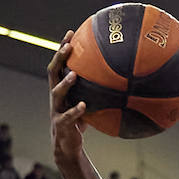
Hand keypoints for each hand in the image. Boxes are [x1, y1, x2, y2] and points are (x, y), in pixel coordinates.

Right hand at [48, 31, 86, 167]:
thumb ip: (99, 90)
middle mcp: (56, 96)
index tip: (71, 32)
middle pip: (53, 72)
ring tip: (74, 75)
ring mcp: (57, 109)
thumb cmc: (80, 121)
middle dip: (59, 58)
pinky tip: (84, 105)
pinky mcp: (61, 124)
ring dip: (65, 83)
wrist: (67, 145)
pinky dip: (76, 111)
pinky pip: (68, 116)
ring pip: (56, 93)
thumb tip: (125, 78)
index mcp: (61, 89)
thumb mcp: (90, 102)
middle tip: (68, 47)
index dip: (62, 48)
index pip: (59, 64)